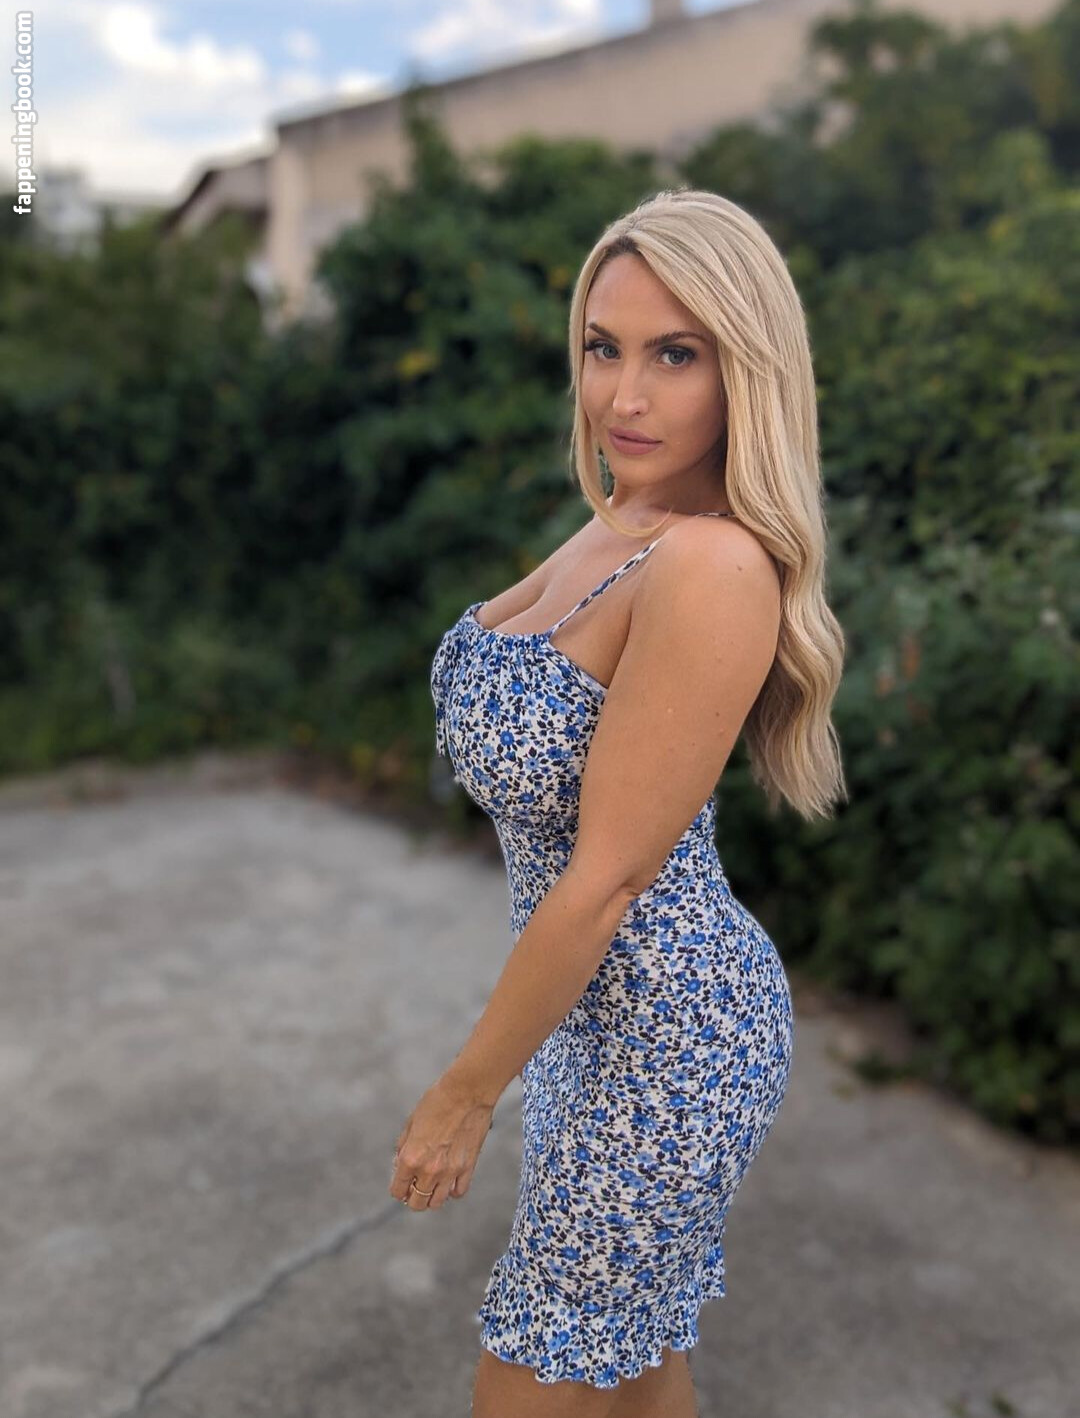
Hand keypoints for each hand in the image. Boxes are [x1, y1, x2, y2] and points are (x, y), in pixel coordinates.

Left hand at [389, 1074, 494, 1210]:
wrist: (466, 1091)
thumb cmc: (436, 1102)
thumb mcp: (411, 1122)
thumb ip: (403, 1147)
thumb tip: (400, 1165)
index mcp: (411, 1158)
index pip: (398, 1191)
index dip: (398, 1188)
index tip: (402, 1184)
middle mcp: (429, 1170)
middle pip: (417, 1203)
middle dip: (413, 1197)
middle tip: (416, 1186)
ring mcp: (450, 1171)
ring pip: (437, 1202)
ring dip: (432, 1197)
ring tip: (432, 1185)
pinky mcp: (468, 1167)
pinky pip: (459, 1192)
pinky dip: (452, 1190)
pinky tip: (450, 1180)